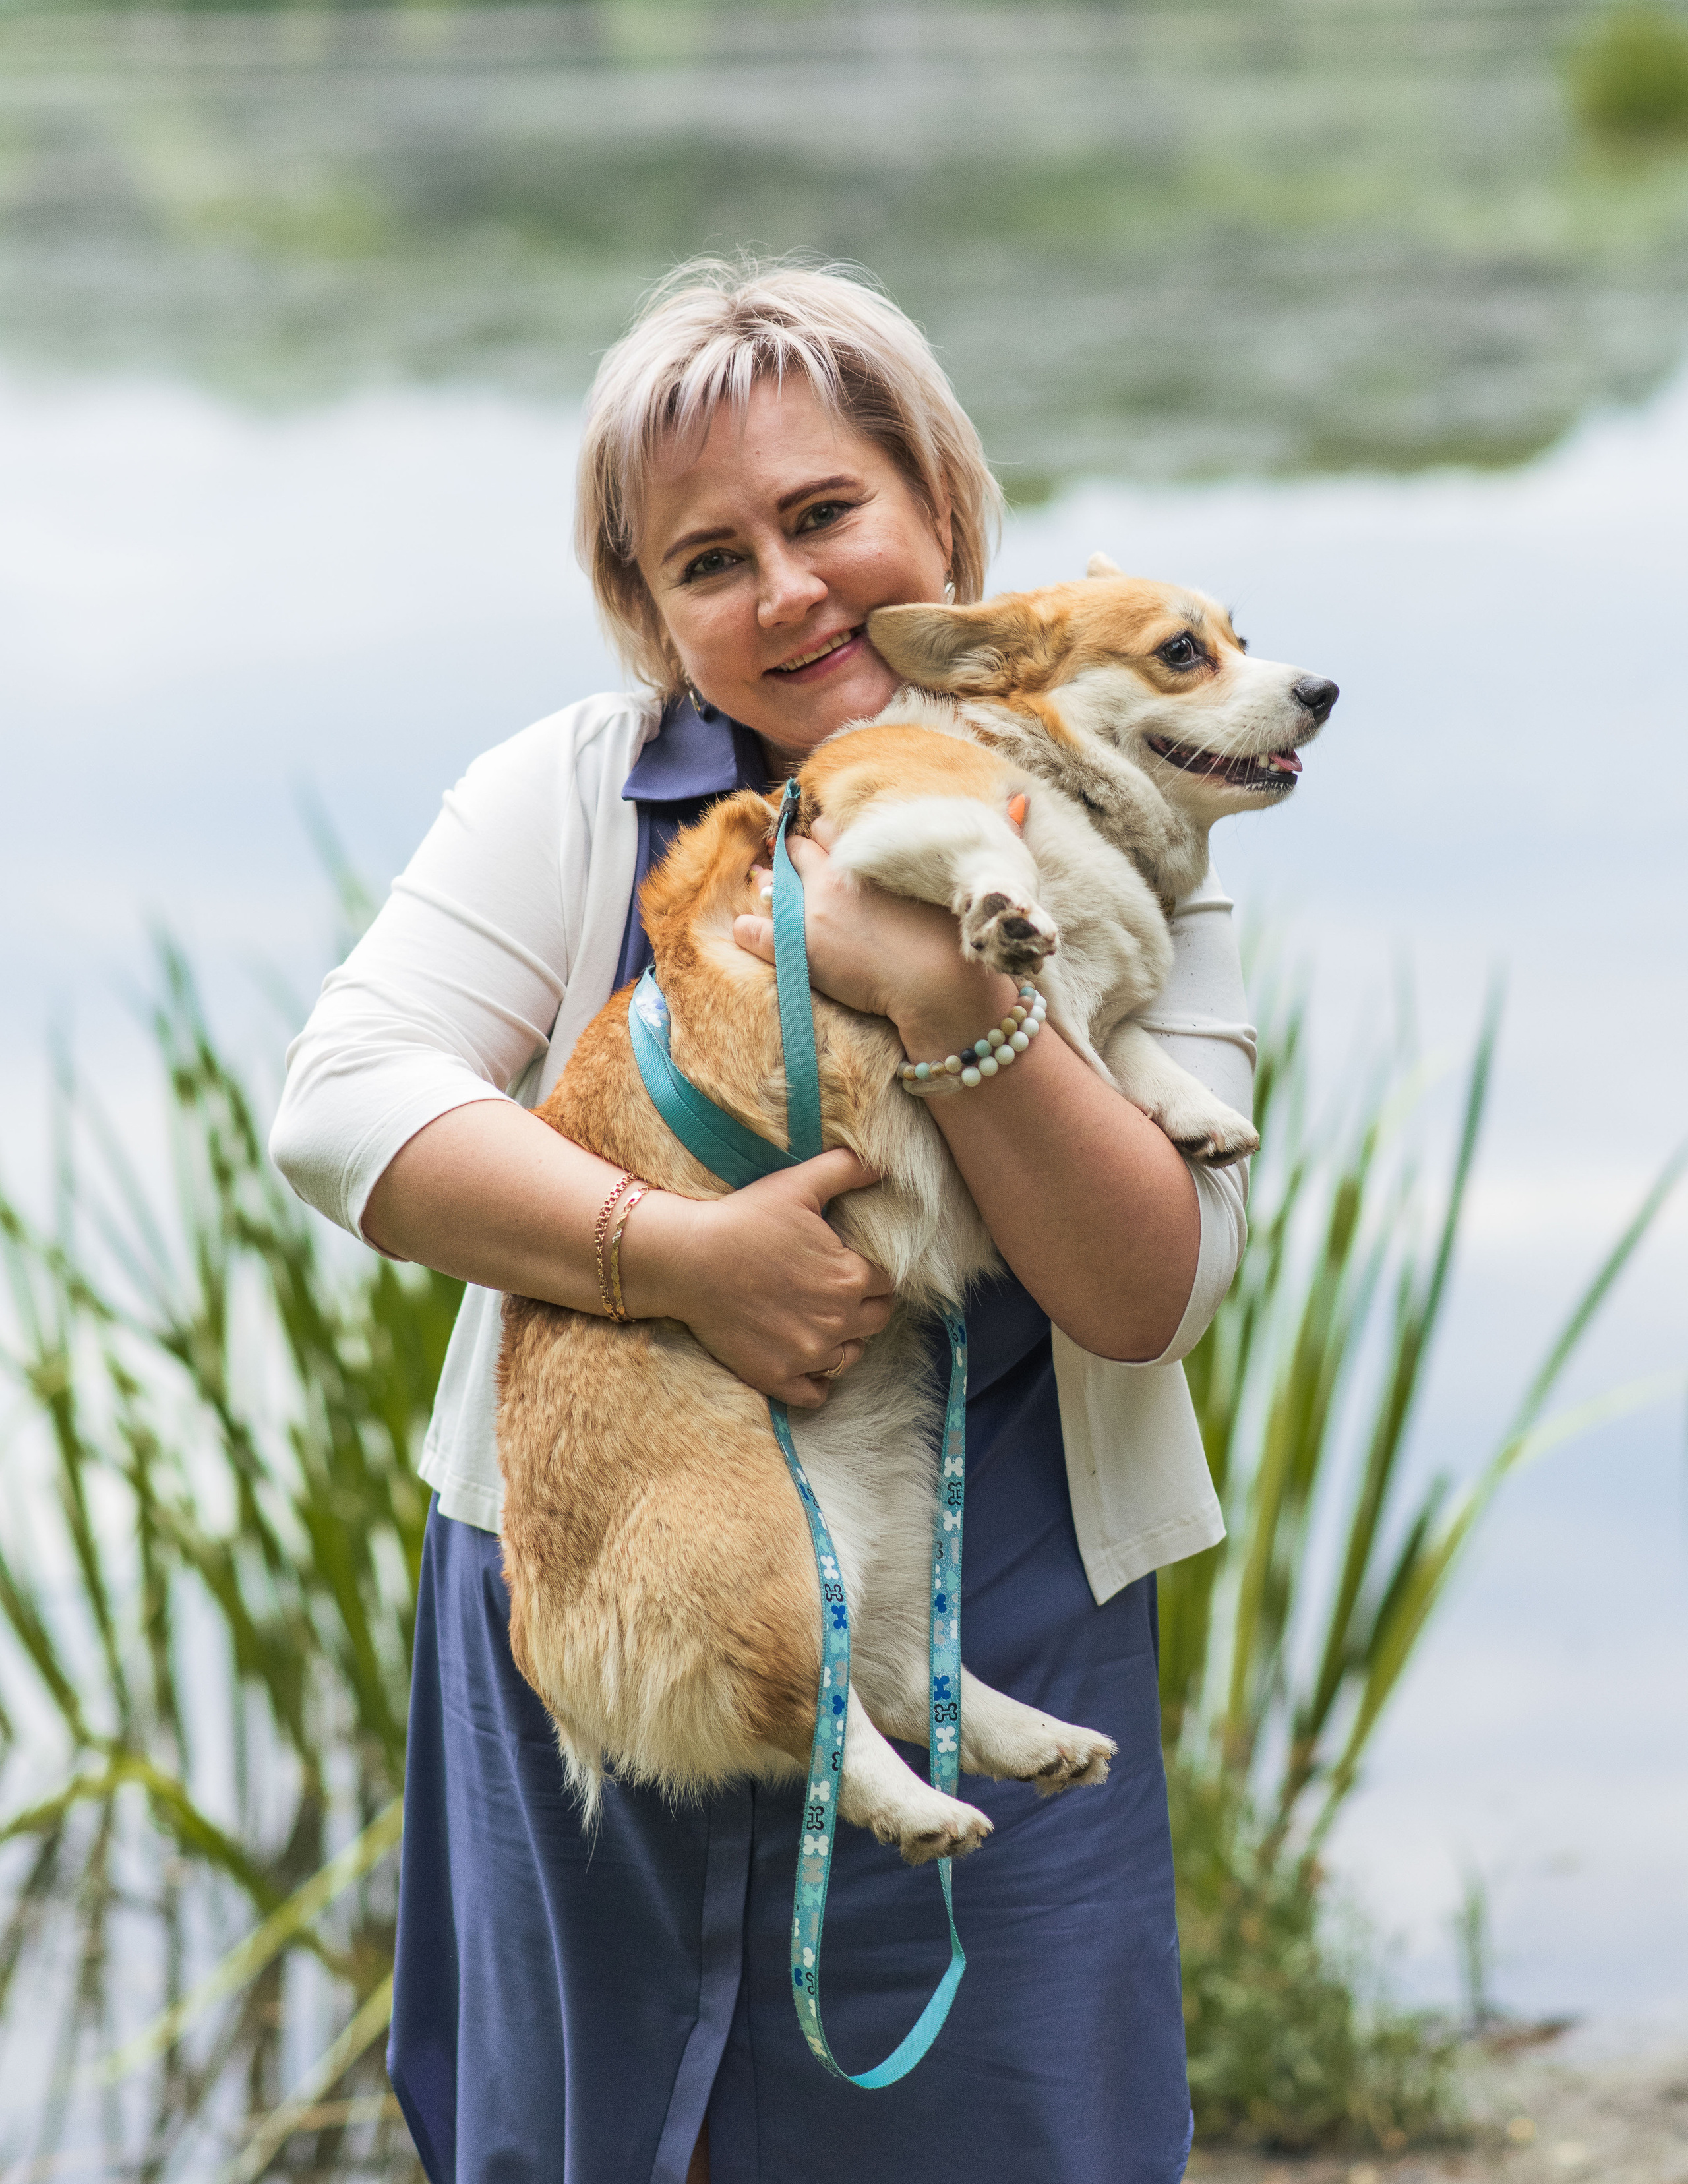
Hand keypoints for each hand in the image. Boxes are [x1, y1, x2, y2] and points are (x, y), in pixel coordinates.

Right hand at [618, 1149, 893, 1408]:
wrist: (687, 1260)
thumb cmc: (744, 1219)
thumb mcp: (798, 1184)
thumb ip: (846, 1170)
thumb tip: (883, 1164)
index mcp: (850, 1277)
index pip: (888, 1283)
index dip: (872, 1272)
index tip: (852, 1264)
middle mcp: (837, 1322)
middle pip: (876, 1321)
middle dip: (865, 1306)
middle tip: (838, 1292)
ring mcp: (807, 1355)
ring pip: (850, 1357)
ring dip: (844, 1341)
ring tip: (820, 1321)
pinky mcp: (777, 1377)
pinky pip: (816, 1394)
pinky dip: (817, 1381)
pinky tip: (805, 1358)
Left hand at [732, 830, 1011, 1047]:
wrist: (941, 989)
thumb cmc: (963, 938)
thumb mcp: (985, 879)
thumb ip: (1003, 835)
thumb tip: (1026, 798)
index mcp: (872, 857)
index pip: (834, 829)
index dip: (828, 834)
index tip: (826, 841)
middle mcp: (835, 879)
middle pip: (799, 850)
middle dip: (794, 852)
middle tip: (792, 861)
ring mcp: (812, 914)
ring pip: (774, 887)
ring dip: (770, 887)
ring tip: (767, 890)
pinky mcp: (799, 950)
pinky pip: (756, 932)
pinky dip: (750, 929)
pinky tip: (747, 927)